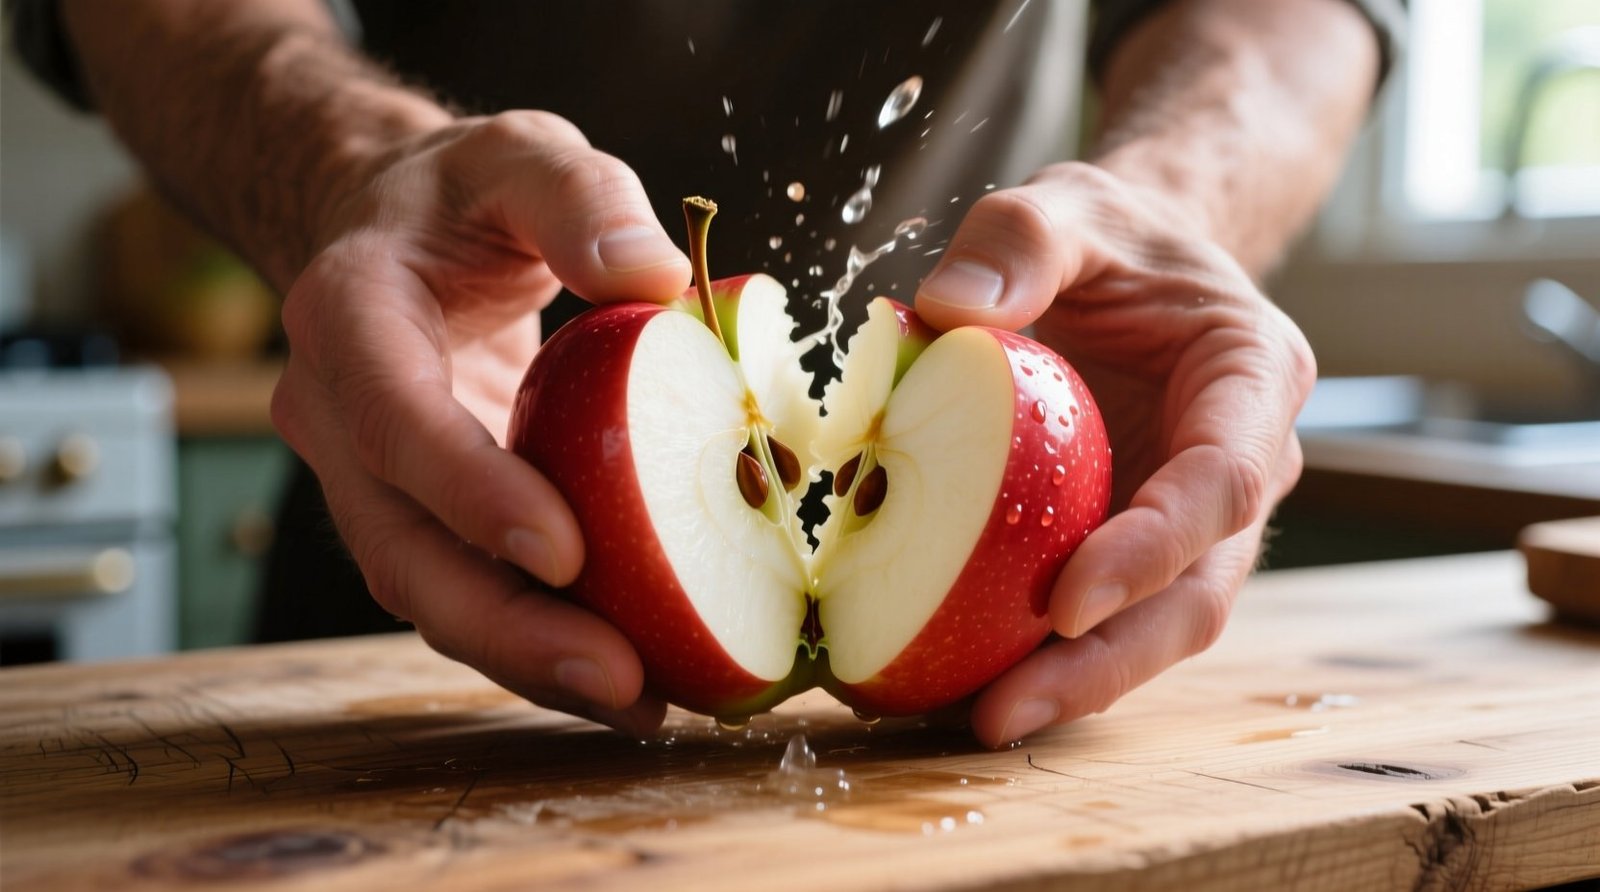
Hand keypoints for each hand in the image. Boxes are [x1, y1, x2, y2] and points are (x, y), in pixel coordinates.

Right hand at [270, 110, 690, 734]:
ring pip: (429, 595)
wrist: (390, 229)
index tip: (563, 551)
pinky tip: (628, 676)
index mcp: (347, 315)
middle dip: (505, 627)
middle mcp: (335, 415)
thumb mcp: (523, 154)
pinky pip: (466, 593)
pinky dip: (538, 644)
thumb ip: (581, 197)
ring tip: (642, 701)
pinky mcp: (416, 517)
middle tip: (619, 677)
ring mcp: (368, 481)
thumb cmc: (462, 194)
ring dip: (527, 661)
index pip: (391, 415)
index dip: (465, 490)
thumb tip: (658, 277)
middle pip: (399, 547)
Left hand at [913, 161, 1315, 746]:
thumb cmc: (1105, 236)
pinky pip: (1099, 614)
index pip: (1223, 481)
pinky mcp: (1131, 546)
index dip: (1153, 550)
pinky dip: (1042, 654)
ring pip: (1155, 626)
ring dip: (1074, 682)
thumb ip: (1016, 241)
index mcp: (1251, 378)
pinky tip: (961, 683)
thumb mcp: (1063, 206)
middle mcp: (1240, 465)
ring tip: (976, 721)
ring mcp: (1189, 520)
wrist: (1123, 265)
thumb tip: (939, 314)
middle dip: (1109, 662)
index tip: (1065, 598)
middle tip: (1006, 709)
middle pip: (1199, 591)